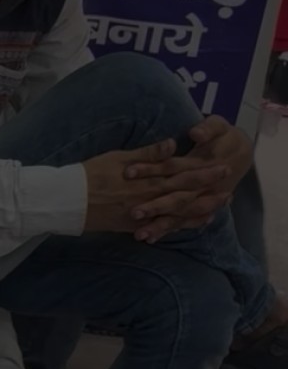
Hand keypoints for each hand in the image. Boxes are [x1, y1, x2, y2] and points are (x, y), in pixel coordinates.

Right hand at [82, 139, 228, 234]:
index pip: (182, 174)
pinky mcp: (133, 226)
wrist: (68, 200)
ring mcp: (142, 214)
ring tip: (216, 208)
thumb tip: (172, 144)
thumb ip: (147, 153)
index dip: (204, 171)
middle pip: (185, 195)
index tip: (222, 167)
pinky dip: (178, 225)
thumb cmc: (90, 174)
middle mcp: (149, 198)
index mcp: (147, 179)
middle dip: (207, 192)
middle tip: (229, 189)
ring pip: (177, 213)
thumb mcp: (117, 157)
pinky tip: (191, 224)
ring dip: (198, 210)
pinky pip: (161, 227)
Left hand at [122, 116, 251, 241]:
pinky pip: (184, 222)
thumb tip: (195, 133)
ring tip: (139, 235)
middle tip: (133, 213)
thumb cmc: (224, 139)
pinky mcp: (198, 208)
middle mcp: (200, 187)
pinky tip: (150, 239)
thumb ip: (207, 129)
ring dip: (160, 225)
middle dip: (155, 206)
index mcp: (200, 165)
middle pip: (175, 197)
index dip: (150, 169)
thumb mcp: (219, 128)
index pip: (171, 167)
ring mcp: (200, 199)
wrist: (241, 155)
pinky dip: (168, 230)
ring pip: (178, 215)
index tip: (127, 172)